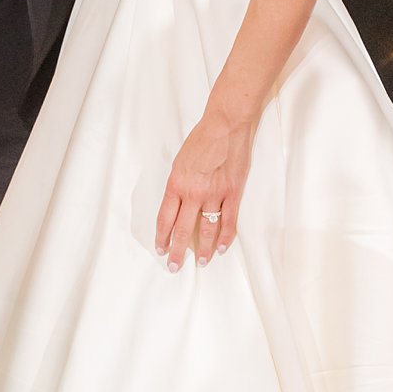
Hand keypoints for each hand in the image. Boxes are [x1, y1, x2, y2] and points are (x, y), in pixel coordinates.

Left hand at [154, 106, 254, 270]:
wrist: (225, 125)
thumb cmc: (201, 139)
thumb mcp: (179, 161)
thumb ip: (178, 184)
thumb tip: (177, 205)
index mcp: (176, 184)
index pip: (165, 218)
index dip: (162, 237)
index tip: (160, 249)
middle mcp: (193, 193)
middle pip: (182, 229)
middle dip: (176, 251)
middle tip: (173, 266)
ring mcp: (214, 195)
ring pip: (206, 229)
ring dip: (202, 249)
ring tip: (200, 263)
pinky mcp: (233, 193)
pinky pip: (228, 221)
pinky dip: (225, 238)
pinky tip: (220, 249)